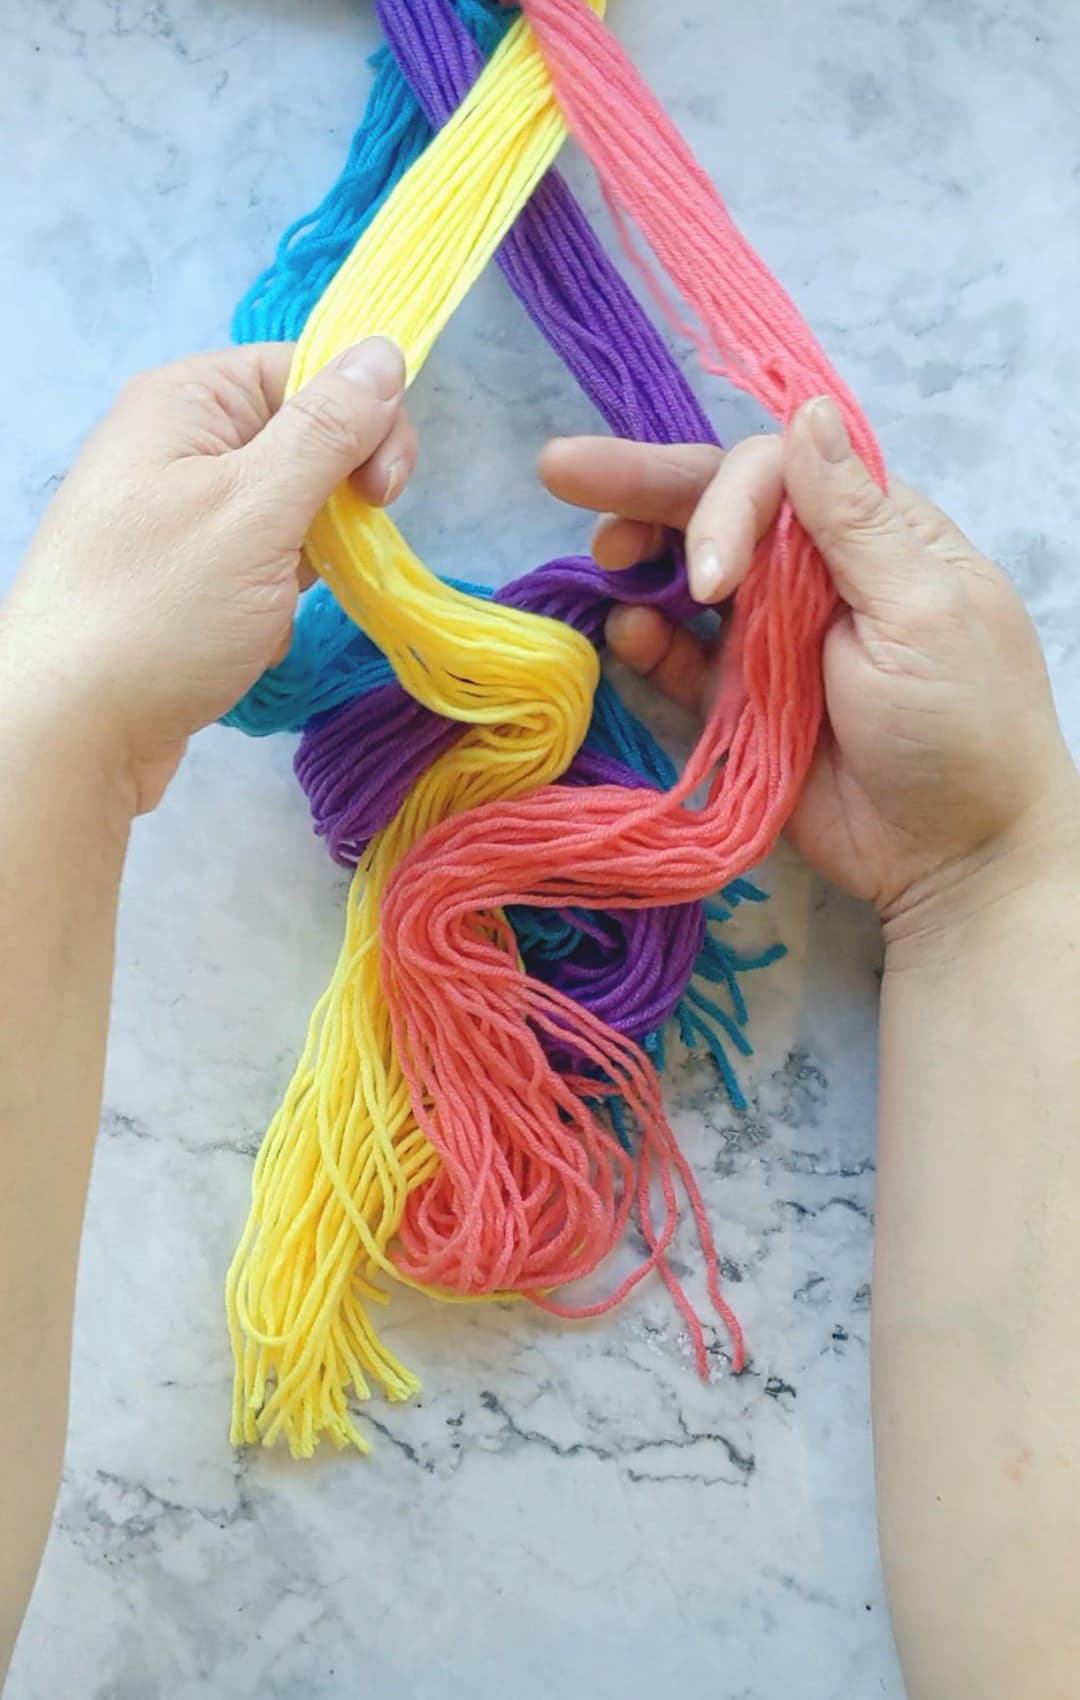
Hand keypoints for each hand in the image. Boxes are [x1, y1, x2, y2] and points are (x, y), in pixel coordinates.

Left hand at [1, 338, 415, 812]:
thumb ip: (327, 430)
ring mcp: (177, 513)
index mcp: (186, 400)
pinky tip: (250, 638)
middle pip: (302, 442)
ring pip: (287, 513)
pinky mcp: (182, 577)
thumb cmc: (161, 611)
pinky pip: (258, 567)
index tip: (383, 493)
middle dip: (332, 506)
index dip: (363, 420)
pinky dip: (272, 603)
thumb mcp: (257, 509)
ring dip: (303, 564)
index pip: (307, 371)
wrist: (72, 732)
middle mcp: (177, 443)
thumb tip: (386, 351)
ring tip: (269, 609)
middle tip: (331, 561)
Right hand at [541, 399, 1079, 928]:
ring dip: (638, 559)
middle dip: (640, 487)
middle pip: (716, 509)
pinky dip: (647, 640)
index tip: (712, 573)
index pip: (776, 475)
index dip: (725, 501)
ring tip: (601, 560)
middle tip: (560, 469)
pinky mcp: (738, 700)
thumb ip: (855, 520)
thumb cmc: (963, 727)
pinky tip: (626, 632)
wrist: (954, 859)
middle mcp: (813, 572)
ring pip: (686, 576)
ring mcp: (771, 637)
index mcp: (871, 533)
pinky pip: (679, 657)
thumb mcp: (921, 612)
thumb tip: (807, 414)